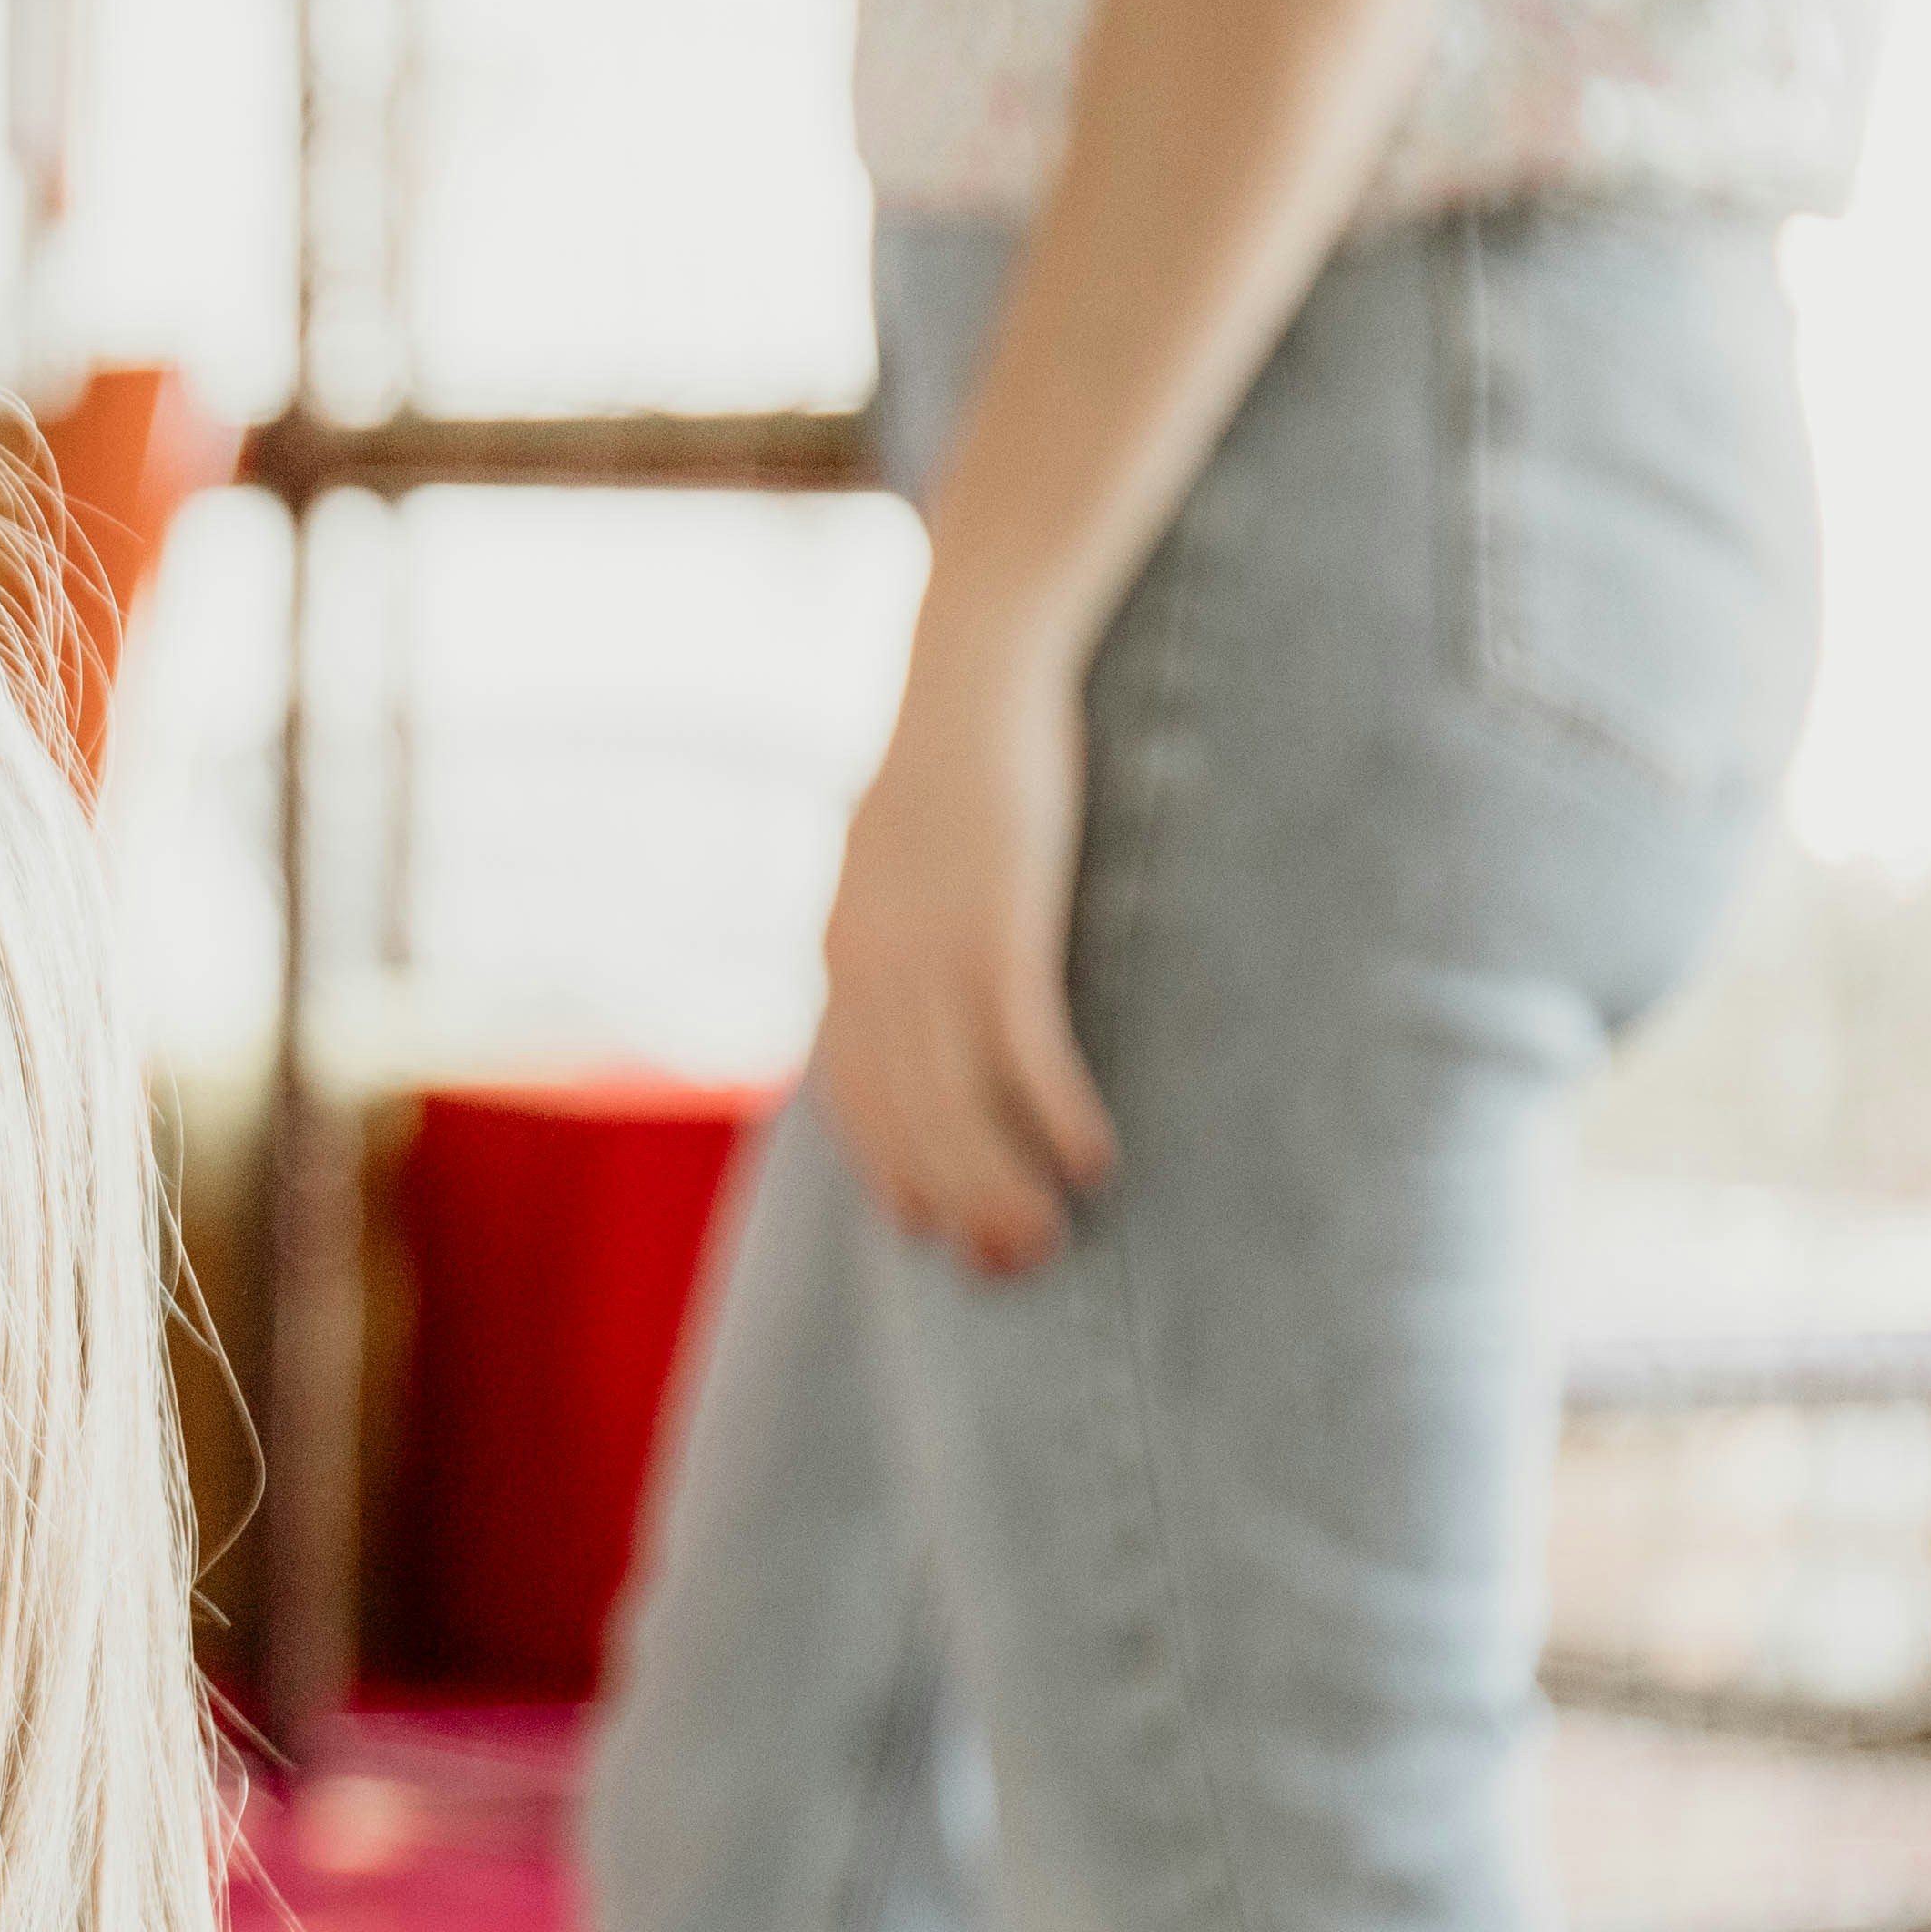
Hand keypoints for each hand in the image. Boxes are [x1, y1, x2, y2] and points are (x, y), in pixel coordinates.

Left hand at [811, 627, 1119, 1272]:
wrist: (963, 661)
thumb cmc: (942, 753)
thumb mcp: (893, 853)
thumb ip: (892, 927)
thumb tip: (906, 988)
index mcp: (840, 954)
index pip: (856, 1097)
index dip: (892, 1171)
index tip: (927, 1233)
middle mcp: (869, 967)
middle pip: (908, 1121)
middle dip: (954, 1204)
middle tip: (1006, 1270)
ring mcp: (930, 950)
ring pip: (960, 1106)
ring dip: (1004, 1185)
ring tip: (1049, 1243)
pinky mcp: (1000, 925)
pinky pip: (1024, 1049)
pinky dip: (1053, 1115)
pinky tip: (1090, 1163)